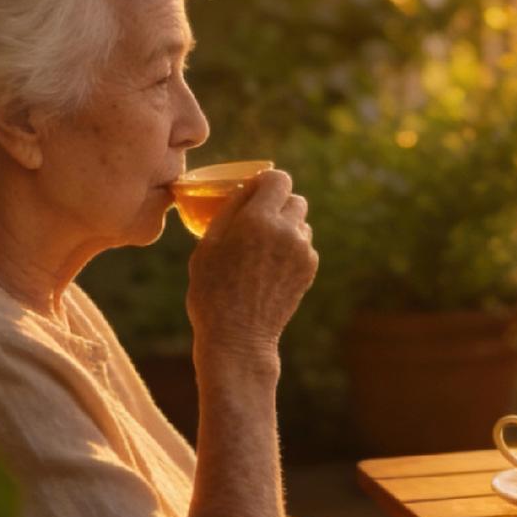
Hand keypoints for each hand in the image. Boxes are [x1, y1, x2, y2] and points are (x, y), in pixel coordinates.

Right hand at [186, 169, 317, 366]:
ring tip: (261, 249)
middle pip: (294, 199)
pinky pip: (304, 245)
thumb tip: (248, 186)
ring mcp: (302, 251)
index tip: (253, 193)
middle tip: (255, 222)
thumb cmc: (213, 290)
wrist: (237, 338)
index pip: (278, 179)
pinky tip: (270, 267)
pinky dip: (291, 248)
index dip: (265, 183)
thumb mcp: (208, 244)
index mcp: (258, 219)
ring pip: (301, 223)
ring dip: (286, 227)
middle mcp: (286, 231)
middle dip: (277, 205)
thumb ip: (231, 208)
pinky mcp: (308, 270)